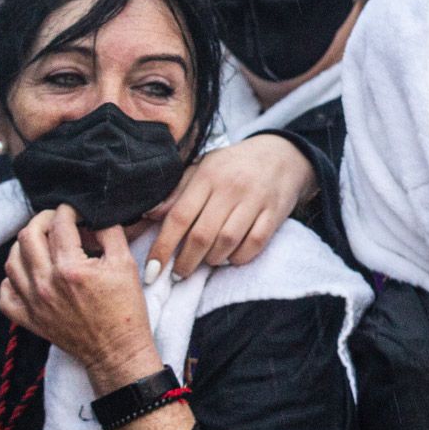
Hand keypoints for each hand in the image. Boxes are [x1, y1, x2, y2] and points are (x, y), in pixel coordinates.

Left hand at [0, 206, 158, 387]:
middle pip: (27, 235)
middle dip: (43, 220)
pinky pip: (5, 294)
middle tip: (56, 222)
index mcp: (71, 269)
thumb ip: (109, 232)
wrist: (117, 351)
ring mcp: (34, 303)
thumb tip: (92, 216)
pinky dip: (12, 279)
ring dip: (25, 245)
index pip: (60, 224)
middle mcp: (47, 284)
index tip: (75, 212)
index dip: (69, 210)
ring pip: (12, 261)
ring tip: (42, 243)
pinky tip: (28, 273)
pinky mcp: (29, 319)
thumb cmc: (125, 310)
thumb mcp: (126, 264)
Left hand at [144, 134, 316, 280]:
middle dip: (186, 262)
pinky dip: (239, 257)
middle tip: (178, 274)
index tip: (151, 269)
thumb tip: (149, 215)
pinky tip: (230, 257)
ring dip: (212, 260)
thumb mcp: (202, 168)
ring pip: (227, 242)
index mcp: (207, 175)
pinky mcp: (274, 213)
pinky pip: (254, 244)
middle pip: (202, 235)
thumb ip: (177, 192)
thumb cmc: (232, 166)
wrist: (279, 155)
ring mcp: (254, 200)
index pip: (179, 216)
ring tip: (205, 262)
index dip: (163, 246)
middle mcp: (230, 187)